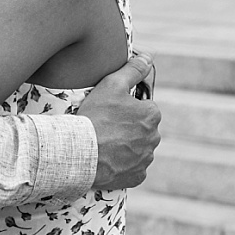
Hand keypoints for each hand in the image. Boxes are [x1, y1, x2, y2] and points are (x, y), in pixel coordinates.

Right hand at [76, 53, 160, 189]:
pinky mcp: (137, 177)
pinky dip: (122, 165)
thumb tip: (148, 57)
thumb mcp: (111, 85)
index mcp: (152, 114)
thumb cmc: (94, 117)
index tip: (108, 111)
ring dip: (124, 146)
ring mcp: (146, 159)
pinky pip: (132, 169)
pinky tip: (106, 160)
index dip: (124, 108)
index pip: (142, 107)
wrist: (80, 154)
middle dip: (126, 128)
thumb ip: (132, 69)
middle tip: (103, 127)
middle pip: (140, 129)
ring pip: (136, 149)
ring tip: (102, 144)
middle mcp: (154, 137)